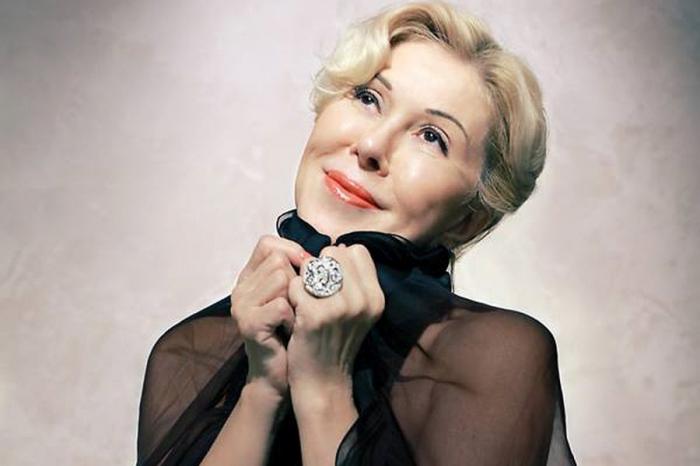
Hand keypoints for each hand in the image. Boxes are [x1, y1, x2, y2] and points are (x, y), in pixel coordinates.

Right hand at [230, 235, 309, 397]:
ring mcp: (241, 305)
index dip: (292, 251)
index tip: (309, 270)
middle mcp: (240, 287)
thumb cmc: (293, 333)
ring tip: (295, 319)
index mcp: (249, 277)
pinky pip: (283, 305)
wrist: (280, 376)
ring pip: (282, 279)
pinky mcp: (249, 323)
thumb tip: (333, 248)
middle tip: (299, 306)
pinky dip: (294, 318)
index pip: (268, 243)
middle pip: (278, 260)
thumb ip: (301, 270)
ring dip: (298, 301)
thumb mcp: (295, 296)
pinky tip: (291, 331)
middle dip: (298, 282)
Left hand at [286, 243, 385, 399]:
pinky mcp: (315, 315)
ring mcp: (340, 308)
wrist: (323, 383)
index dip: (339, 261)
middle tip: (316, 293)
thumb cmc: (336, 342)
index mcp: (376, 297)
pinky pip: (296, 285)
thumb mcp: (358, 311)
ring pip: (313, 266)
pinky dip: (291, 295)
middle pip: (335, 254)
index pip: (357, 251)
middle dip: (320, 267)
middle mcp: (363, 301)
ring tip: (306, 302)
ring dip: (304, 280)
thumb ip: (354, 280)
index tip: (331, 281)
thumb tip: (338, 247)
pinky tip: (296, 313)